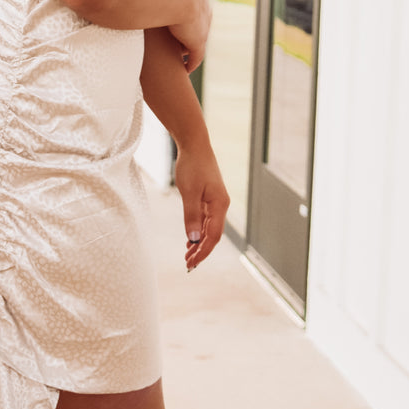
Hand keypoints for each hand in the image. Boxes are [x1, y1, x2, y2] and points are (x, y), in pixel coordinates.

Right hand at [167, 0, 211, 72]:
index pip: (192, 9)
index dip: (183, 18)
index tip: (173, 25)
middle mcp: (203, 10)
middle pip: (197, 25)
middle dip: (189, 34)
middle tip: (176, 43)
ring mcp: (203, 27)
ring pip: (197, 41)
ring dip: (189, 49)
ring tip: (178, 57)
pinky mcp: (198, 42)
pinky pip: (197, 56)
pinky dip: (192, 63)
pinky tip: (185, 69)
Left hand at [174, 142, 229, 271]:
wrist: (194, 144)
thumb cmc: (192, 166)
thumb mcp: (189, 192)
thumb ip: (191, 216)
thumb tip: (193, 240)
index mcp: (220, 205)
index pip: (213, 236)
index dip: (203, 251)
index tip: (191, 263)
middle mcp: (221, 205)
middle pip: (213, 234)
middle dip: (201, 250)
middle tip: (188, 264)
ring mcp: (215, 201)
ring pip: (209, 228)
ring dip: (199, 242)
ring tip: (188, 255)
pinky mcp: (209, 197)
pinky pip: (205, 219)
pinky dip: (198, 230)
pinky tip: (190, 238)